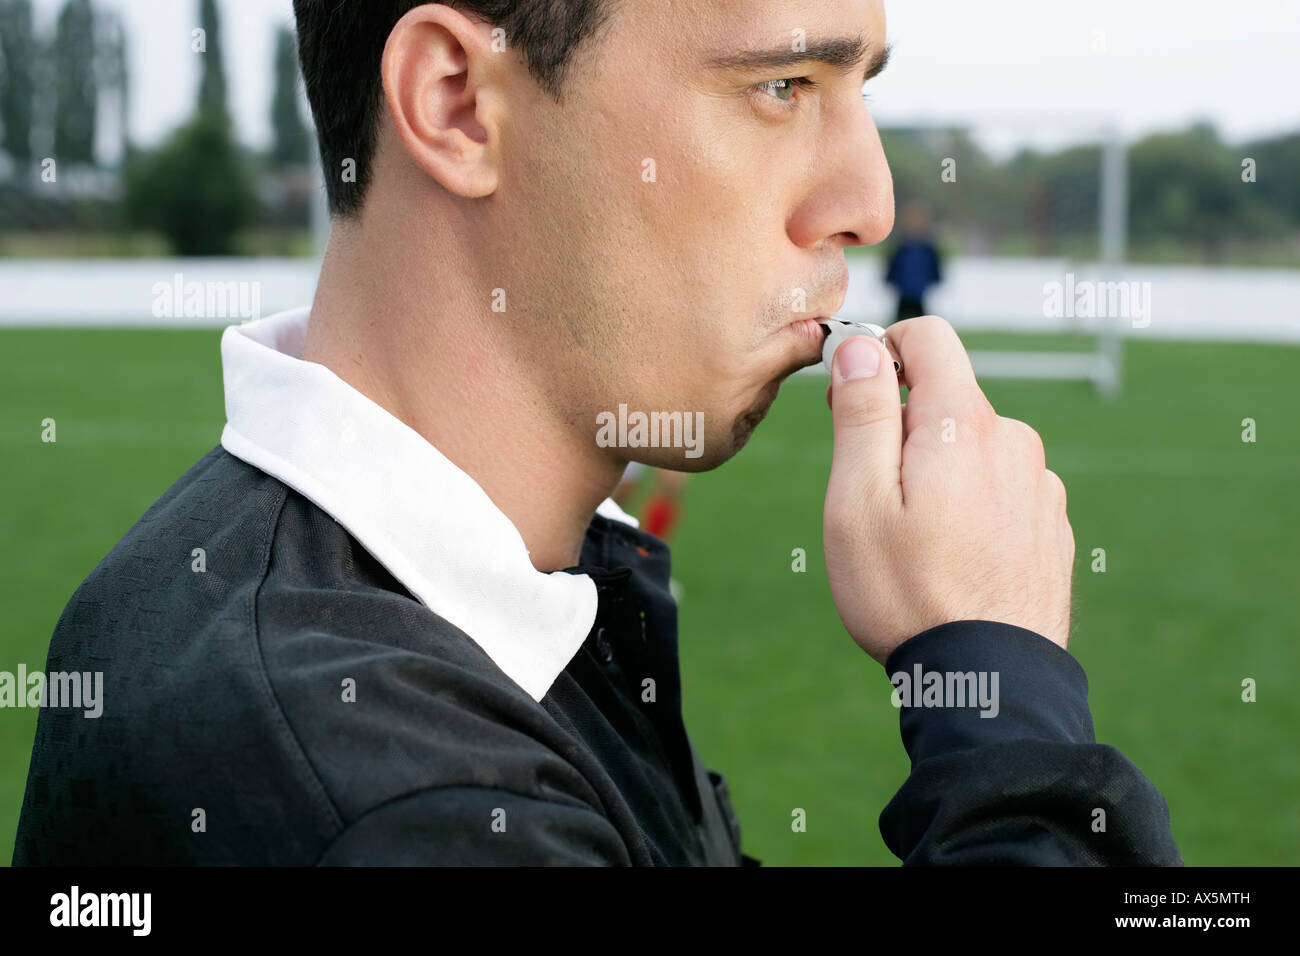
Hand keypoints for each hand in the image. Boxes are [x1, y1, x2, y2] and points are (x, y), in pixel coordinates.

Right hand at [822, 316, 1073, 665]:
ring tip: (914, 540)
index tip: (852, 397)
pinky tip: (952, 559)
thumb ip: (861, 413)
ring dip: (939, 471)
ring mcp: (1040, 486)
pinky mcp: (1051, 526)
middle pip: (948, 400)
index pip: (929, 338)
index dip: (881, 351)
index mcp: (964, 425)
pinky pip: (1001, 489)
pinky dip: (971, 505)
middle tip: (870, 493)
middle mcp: (1014, 442)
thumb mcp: (858, 501)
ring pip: (974, 448)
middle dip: (901, 426)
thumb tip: (863, 347)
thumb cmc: (906, 594)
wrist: (987, 683)